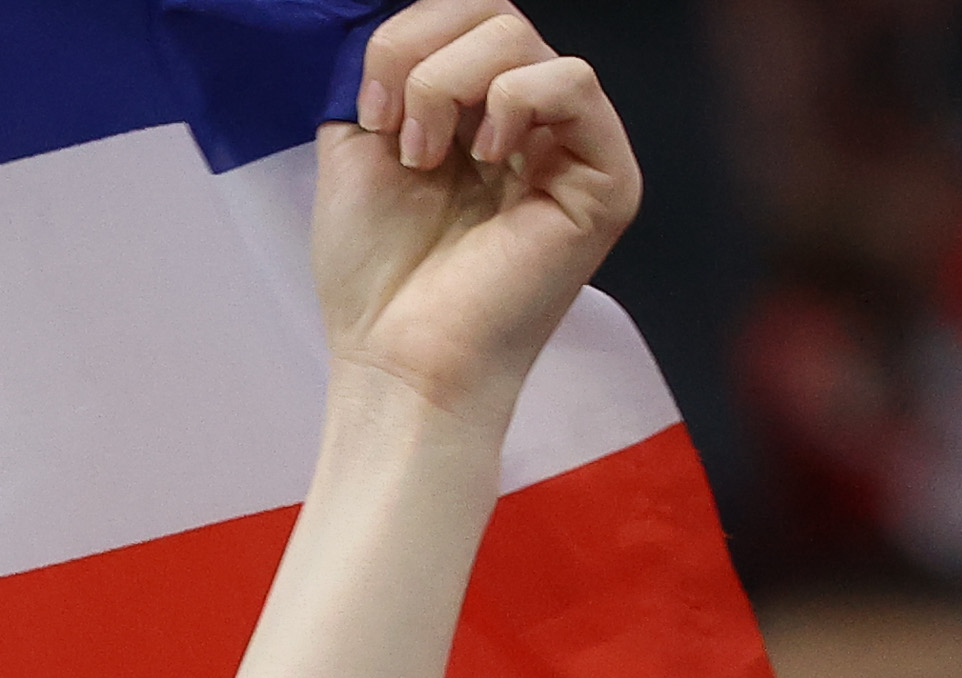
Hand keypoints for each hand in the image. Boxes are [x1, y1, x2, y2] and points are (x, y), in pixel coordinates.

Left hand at [313, 4, 641, 431]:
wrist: (399, 359)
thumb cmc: (378, 277)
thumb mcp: (355, 153)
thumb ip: (381, 81)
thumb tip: (392, 32)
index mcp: (475, 114)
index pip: (463, 16)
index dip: (406, 40)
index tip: (368, 113)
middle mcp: (530, 121)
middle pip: (494, 13)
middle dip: (422, 58)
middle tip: (395, 133)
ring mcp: (571, 146)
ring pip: (524, 39)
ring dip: (449, 86)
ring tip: (427, 160)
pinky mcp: (605, 177)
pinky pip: (574, 81)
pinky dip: (514, 101)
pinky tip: (487, 158)